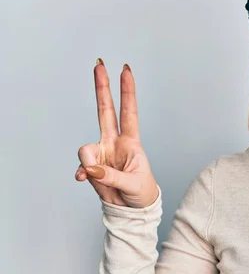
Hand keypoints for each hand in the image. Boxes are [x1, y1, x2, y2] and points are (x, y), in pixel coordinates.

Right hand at [75, 58, 158, 207]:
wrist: (131, 209)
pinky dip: (83, 173)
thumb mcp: (132, 184)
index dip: (127, 91)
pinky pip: (81, 166)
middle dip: (102, 87)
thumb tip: (90, 169)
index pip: (129, 111)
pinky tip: (85, 179)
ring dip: (89, 163)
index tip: (125, 70)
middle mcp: (114, 142)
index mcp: (131, 142)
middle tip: (99, 64)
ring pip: (86, 148)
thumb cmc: (140, 192)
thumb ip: (110, 177)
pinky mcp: (92, 167)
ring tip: (99, 177)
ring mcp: (102, 153)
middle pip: (106, 110)